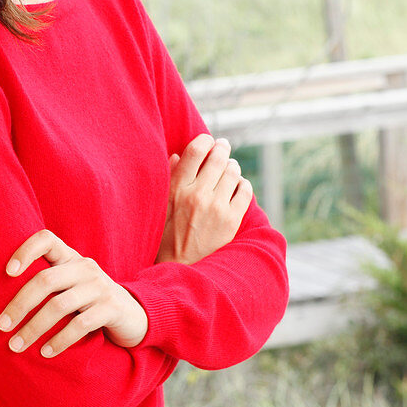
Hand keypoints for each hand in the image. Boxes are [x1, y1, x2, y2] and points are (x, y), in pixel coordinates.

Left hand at [0, 228, 148, 356]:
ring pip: (59, 305)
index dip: (25, 250)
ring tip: (16, 346)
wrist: (134, 316)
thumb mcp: (70, 285)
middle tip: (2, 327)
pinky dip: (59, 341)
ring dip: (34, 328)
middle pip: (46, 279)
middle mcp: (85, 267)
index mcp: (70, 258)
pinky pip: (80, 325)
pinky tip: (45, 352)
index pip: (47, 239)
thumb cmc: (89, 302)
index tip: (7, 272)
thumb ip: (46, 284)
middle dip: (20, 305)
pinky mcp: (112, 309)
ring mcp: (100, 287)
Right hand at [156, 133, 253, 264]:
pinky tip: (236, 186)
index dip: (205, 140)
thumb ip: (170, 178)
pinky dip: (242, 184)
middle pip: (218, 157)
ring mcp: (217, 208)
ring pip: (233, 172)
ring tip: (228, 169)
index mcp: (176, 188)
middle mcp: (197, 195)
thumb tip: (178, 155)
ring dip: (232, 166)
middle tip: (222, 147)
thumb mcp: (160, 204)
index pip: (196, 150)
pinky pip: (245, 191)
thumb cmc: (166, 234)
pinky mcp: (231, 221)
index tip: (207, 141)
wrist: (179, 266)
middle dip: (222, 148)